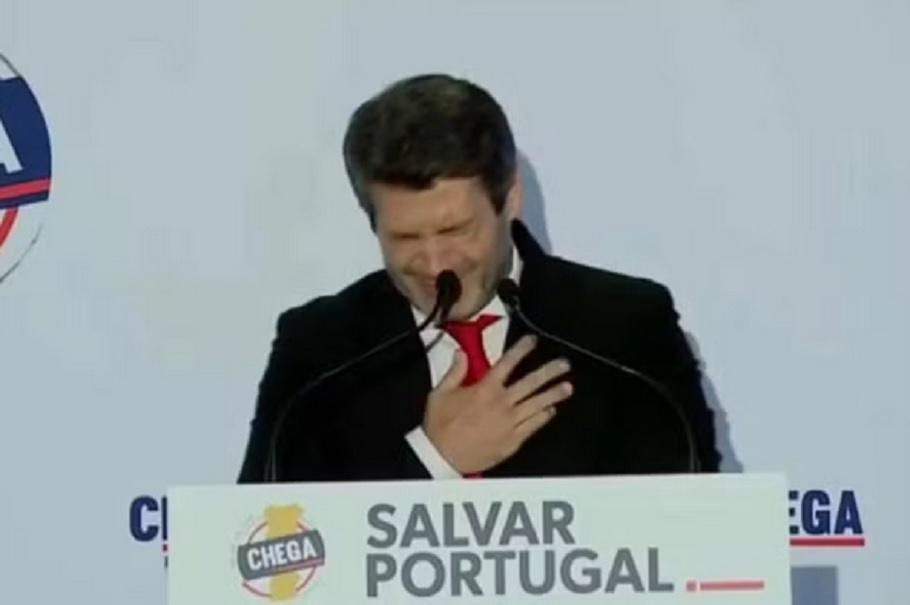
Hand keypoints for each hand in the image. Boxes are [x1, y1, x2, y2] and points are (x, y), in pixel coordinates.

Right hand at [423, 335, 572, 474]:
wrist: (442, 457)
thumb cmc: (440, 426)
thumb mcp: (440, 393)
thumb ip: (454, 372)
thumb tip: (461, 354)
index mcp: (485, 389)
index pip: (508, 363)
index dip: (521, 349)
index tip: (532, 341)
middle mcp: (502, 403)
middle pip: (531, 383)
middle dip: (549, 371)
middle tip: (563, 364)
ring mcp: (510, 423)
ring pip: (538, 404)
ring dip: (554, 394)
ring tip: (568, 387)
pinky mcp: (513, 440)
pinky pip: (534, 426)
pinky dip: (544, 416)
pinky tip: (551, 411)